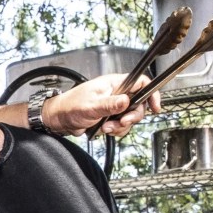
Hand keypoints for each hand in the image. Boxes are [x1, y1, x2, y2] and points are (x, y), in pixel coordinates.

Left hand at [44, 74, 160, 138]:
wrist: (58, 118)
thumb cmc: (70, 106)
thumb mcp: (91, 106)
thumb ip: (110, 104)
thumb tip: (126, 101)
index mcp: (114, 83)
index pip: (141, 82)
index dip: (151, 93)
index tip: (155, 106)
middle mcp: (116, 93)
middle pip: (139, 104)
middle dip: (131, 117)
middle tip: (120, 122)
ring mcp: (114, 105)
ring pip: (130, 117)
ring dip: (120, 126)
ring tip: (105, 127)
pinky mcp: (110, 116)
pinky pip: (121, 125)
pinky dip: (115, 130)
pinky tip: (104, 129)